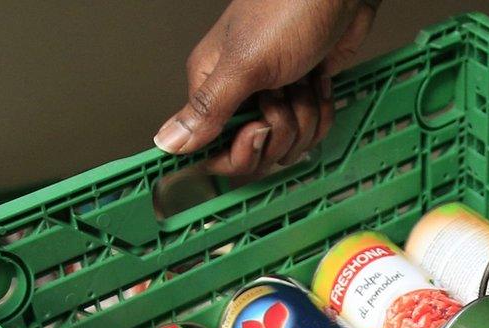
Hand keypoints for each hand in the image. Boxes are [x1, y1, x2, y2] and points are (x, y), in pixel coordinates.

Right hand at [154, 0, 380, 177]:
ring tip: (304, 80)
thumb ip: (208, 108)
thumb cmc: (290, 8)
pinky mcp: (302, 95)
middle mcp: (240, 95)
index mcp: (213, 86)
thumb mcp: (246, 63)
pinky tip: (319, 81)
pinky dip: (322, 109)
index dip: (240, 151)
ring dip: (306, 116)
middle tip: (284, 94)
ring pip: (288, 142)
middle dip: (280, 131)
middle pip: (255, 152)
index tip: (258, 129)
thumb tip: (166, 141)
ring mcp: (273, 97)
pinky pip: (312, 128)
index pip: (214, 149)